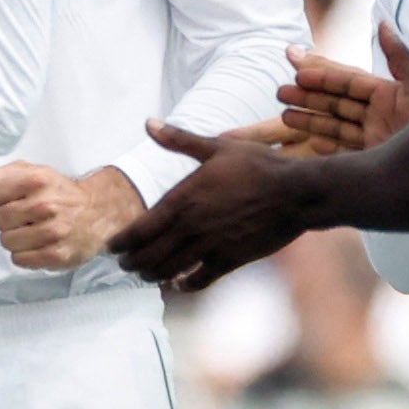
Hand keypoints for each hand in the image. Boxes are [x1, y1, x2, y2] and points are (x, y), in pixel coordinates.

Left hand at [0, 161, 144, 270]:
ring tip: (32, 230)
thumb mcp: (31, 172)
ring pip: (6, 241)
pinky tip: (38, 244)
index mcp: (35, 179)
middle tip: (23, 217)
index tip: (4, 200)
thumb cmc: (58, 192)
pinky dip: (25, 254)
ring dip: (15, 238)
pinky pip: (19, 259)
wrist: (97, 212)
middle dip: (5, 220)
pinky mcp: (57, 255)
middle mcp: (45, 204)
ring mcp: (53, 232)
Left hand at [110, 121, 317, 291]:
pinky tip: (178, 283)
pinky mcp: (229, 261)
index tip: (111, 248)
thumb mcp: (218, 147)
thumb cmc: (259, 166)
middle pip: (148, 256)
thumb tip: (149, 123)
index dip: (121, 243)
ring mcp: (210, 247)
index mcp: (183, 199)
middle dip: (131, 263)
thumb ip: (179, 140)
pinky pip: (198, 280)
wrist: (297, 193)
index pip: (139, 230)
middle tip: (124, 265)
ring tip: (145, 274)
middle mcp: (191, 227)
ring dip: (152, 275)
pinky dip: (183, 285)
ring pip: (168, 271)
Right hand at [275, 43, 408, 154]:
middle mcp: (377, 115)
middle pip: (335, 103)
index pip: (346, 81)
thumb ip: (400, 56)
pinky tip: (312, 143)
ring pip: (335, 126)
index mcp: (386, 93)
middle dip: (307, 98)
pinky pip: (347, 153)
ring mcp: (375, 138)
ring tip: (283, 116)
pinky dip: (329, 148)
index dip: (322, 73)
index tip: (296, 66)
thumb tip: (382, 24)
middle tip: (279, 92)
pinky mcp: (377, 159)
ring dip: (310, 120)